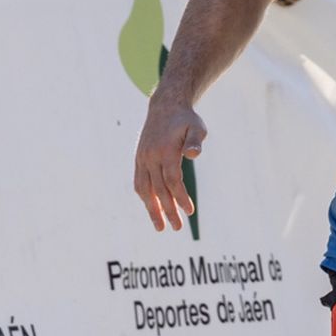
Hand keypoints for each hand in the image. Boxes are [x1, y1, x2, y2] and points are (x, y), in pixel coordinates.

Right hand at [132, 97, 206, 230]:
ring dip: (152, 209)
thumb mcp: (197, 126)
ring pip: (145, 190)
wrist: (165, 107)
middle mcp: (150, 157)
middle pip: (159, 190)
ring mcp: (142, 159)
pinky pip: (139, 182)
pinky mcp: (139, 160)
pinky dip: (145, 197)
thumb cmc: (185, 119)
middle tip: (177, 228)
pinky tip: (152, 208)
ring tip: (160, 226)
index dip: (180, 197)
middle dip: (168, 210)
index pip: (172, 180)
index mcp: (165, 151)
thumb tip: (194, 155)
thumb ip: (195, 141)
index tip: (190, 212)